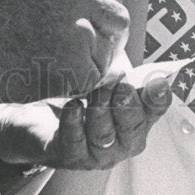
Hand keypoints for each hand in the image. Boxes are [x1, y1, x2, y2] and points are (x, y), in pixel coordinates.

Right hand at [0, 0, 129, 106]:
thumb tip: (103, 9)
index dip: (109, 2)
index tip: (101, 17)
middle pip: (119, 15)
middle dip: (111, 34)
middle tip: (93, 49)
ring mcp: (79, 31)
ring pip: (109, 50)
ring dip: (94, 59)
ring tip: (59, 63)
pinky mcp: (78, 66)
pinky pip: (95, 77)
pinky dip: (78, 82)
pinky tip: (50, 77)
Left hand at [0, 77, 171, 170]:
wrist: (36, 116)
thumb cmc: (78, 92)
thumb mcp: (103, 73)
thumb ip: (123, 63)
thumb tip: (134, 38)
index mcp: (137, 118)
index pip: (155, 109)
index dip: (158, 96)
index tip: (157, 79)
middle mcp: (122, 140)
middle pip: (133, 127)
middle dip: (126, 104)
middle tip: (118, 85)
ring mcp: (97, 153)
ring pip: (105, 137)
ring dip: (99, 111)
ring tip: (91, 94)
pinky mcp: (70, 156)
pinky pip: (75, 143)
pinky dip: (74, 122)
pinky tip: (71, 106)